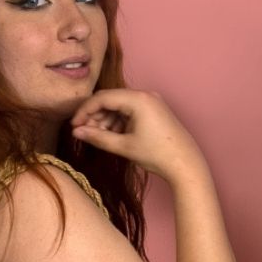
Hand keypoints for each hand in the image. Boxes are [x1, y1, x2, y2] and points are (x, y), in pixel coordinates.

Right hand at [70, 88, 207, 184]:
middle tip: (85, 133)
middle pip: (111, 100)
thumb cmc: (158, 156)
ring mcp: (153, 102)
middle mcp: (146, 95)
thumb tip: (76, 132)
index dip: (85, 111)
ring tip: (99, 137)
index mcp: (138, 99)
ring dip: (107, 120)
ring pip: (121, 106)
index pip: (103, 98)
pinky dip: (120, 122)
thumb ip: (98, 137)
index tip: (74, 126)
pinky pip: (132, 111)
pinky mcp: (156, 111)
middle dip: (96, 116)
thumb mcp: (124, 146)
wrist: (186, 166)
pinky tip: (114, 136)